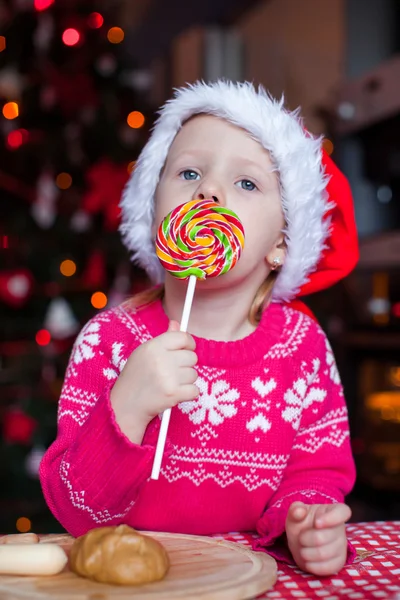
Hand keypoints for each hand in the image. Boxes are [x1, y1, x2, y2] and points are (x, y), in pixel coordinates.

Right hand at [110, 320, 197, 442]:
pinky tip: (175, 394)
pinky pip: (195, 390)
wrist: (125, 406)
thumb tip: (176, 324)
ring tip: (170, 384)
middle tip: (173, 373)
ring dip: (186, 381)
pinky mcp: (173, 394)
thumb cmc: (135, 378)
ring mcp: (168, 377)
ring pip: (194, 374)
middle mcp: (161, 359)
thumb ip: (163, 339)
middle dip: (186, 365)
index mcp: (153, 346)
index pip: (182, 337)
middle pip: (191, 357)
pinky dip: (188, 394)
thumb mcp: (144, 353)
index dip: (188, 344)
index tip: (187, 350)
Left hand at [285, 502, 350, 575]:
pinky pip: (328, 568)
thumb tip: (298, 511)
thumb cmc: (301, 523)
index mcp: (333, 511)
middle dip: (306, 539)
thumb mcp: (296, 513)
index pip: (342, 512)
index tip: (316, 522)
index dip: (331, 518)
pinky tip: (308, 561)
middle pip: (324, 537)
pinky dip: (313, 566)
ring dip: (307, 553)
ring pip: (324, 554)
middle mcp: (341, 528)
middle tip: (301, 538)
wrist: (302, 542)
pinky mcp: (339, 562)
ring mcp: (342, 546)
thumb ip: (295, 509)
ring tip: (303, 549)